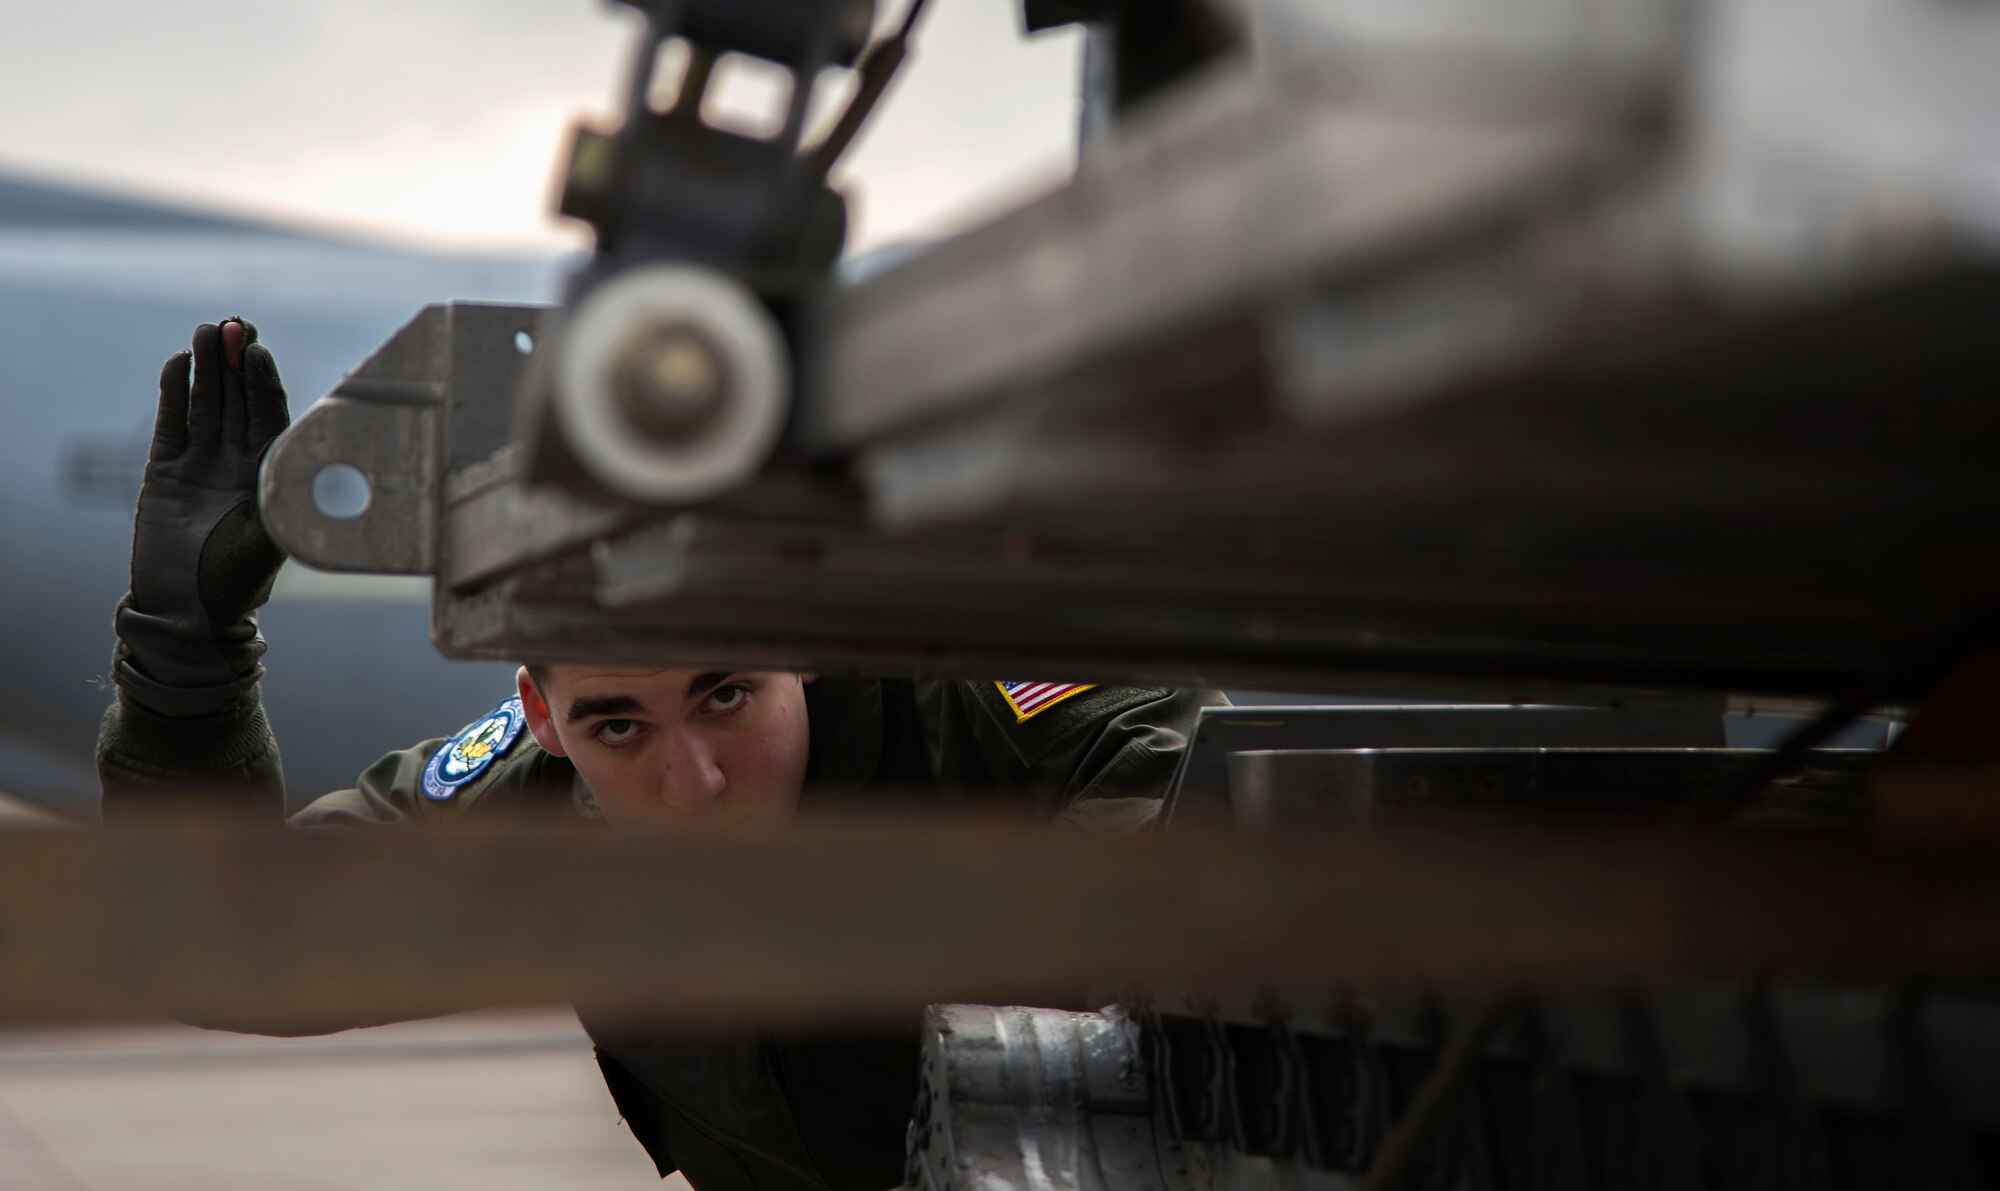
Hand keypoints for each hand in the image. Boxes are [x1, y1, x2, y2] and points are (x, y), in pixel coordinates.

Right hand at [114, 319, 292, 716]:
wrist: (186, 608)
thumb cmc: (237, 581)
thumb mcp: (269, 541)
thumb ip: (283, 508)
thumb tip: (314, 481)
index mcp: (272, 474)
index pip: (271, 416)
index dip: (264, 382)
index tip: (259, 351)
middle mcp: (239, 462)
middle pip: (238, 400)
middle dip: (237, 363)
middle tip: (235, 323)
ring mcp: (202, 464)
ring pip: (206, 404)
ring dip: (207, 368)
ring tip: (208, 330)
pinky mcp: (165, 471)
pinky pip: (173, 424)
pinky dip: (175, 393)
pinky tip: (180, 363)